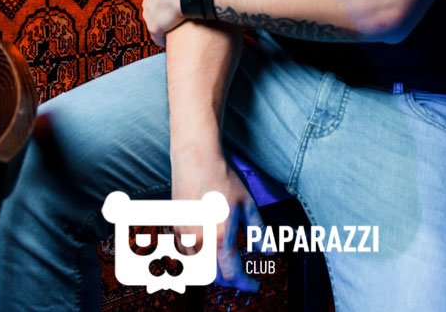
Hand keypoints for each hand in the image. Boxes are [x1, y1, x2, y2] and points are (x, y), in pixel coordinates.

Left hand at [142, 0, 196, 45]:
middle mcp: (148, 0)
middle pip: (153, 8)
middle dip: (161, 11)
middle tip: (174, 14)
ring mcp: (151, 14)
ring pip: (153, 22)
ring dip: (161, 25)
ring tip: (172, 27)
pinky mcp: (156, 27)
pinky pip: (157, 36)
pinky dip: (162, 39)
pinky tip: (169, 40)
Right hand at [172, 149, 262, 291]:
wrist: (196, 160)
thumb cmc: (222, 179)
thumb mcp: (247, 204)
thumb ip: (258, 231)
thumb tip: (269, 250)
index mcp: (220, 238)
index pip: (232, 275)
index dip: (245, 284)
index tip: (253, 285)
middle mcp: (199, 241)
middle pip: (213, 277)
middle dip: (228, 280)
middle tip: (240, 274)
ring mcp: (184, 235)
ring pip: (197, 268)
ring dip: (211, 271)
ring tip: (224, 262)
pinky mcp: (176, 227)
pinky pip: (186, 254)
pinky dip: (198, 259)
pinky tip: (206, 248)